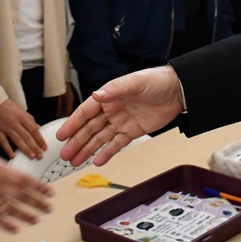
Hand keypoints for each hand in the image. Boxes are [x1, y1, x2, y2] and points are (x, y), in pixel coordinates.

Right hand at [0, 98, 44, 159]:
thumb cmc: (7, 105)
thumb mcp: (20, 110)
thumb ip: (30, 119)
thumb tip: (38, 128)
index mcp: (21, 116)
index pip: (33, 130)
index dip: (40, 139)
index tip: (44, 147)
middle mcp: (14, 122)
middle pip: (27, 136)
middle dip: (34, 147)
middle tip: (40, 155)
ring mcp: (5, 127)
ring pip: (17, 140)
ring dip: (25, 149)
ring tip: (31, 156)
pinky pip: (3, 141)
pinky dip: (8, 149)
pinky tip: (13, 156)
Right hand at [0, 105, 51, 232]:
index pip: (24, 179)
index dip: (38, 186)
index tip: (49, 191)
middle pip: (21, 196)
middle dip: (36, 202)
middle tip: (49, 208)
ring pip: (10, 209)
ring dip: (25, 215)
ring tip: (37, 219)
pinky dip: (5, 224)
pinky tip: (14, 229)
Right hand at [56, 66, 183, 166]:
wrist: (178, 90)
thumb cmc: (157, 81)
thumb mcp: (135, 82)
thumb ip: (116, 89)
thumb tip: (97, 94)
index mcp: (109, 95)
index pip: (86, 112)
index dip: (72, 124)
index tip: (61, 135)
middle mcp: (112, 109)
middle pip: (90, 128)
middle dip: (76, 141)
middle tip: (65, 154)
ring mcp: (122, 121)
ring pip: (100, 138)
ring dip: (88, 149)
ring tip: (75, 161)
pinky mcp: (133, 130)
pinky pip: (117, 144)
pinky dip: (107, 152)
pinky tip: (97, 160)